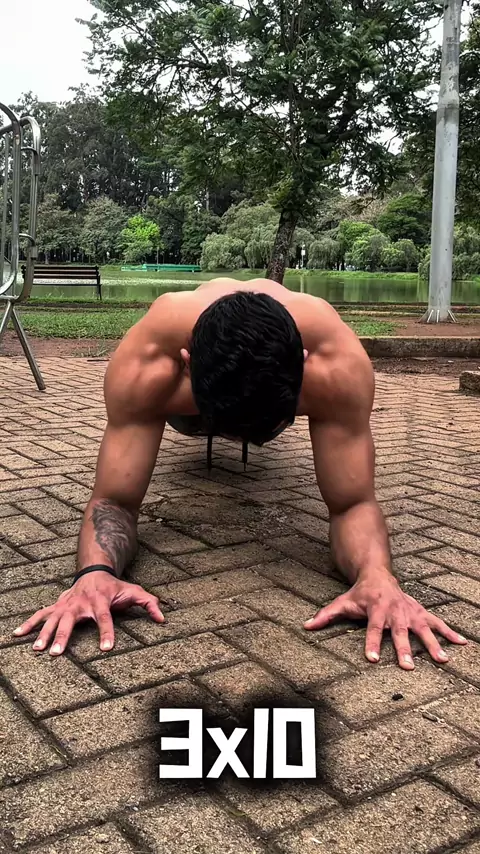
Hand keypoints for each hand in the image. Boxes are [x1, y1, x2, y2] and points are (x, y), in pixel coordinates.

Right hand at [12, 572, 164, 655]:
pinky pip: (41, 614)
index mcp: (100, 601)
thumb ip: (148, 604)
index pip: (105, 619)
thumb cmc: (115, 587)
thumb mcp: (134, 591)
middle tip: (56, 653)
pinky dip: (29, 623)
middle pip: (71, 621)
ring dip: (43, 633)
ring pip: (53, 619)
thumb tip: (162, 618)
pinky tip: (17, 635)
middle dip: (63, 636)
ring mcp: (66, 604)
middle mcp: (81, 603)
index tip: (106, 649)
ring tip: (36, 649)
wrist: (94, 570)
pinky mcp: (57, 605)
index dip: (107, 633)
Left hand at [303, 569, 466, 669]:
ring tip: (443, 660)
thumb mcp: (342, 602)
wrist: (378, 573)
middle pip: (400, 632)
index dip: (372, 643)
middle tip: (408, 667)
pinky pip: (438, 622)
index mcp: (375, 609)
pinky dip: (450, 633)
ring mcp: (410, 611)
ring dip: (433, 644)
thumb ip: (326, 615)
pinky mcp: (421, 612)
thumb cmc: (359, 593)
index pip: (372, 629)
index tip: (373, 659)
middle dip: (404, 649)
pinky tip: (462, 644)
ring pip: (423, 628)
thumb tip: (306, 626)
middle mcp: (395, 611)